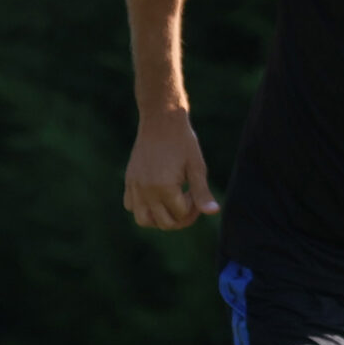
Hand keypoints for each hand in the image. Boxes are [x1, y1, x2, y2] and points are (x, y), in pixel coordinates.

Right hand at [123, 110, 217, 229]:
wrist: (161, 121)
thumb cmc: (183, 142)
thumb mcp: (197, 167)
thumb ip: (202, 193)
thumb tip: (213, 212)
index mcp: (164, 188)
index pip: (180, 215)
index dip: (194, 209)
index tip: (196, 191)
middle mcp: (146, 191)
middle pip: (163, 223)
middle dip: (180, 218)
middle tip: (188, 200)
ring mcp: (134, 186)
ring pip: (143, 220)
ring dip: (159, 218)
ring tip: (172, 203)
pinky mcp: (129, 180)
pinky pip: (131, 205)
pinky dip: (144, 207)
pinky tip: (157, 195)